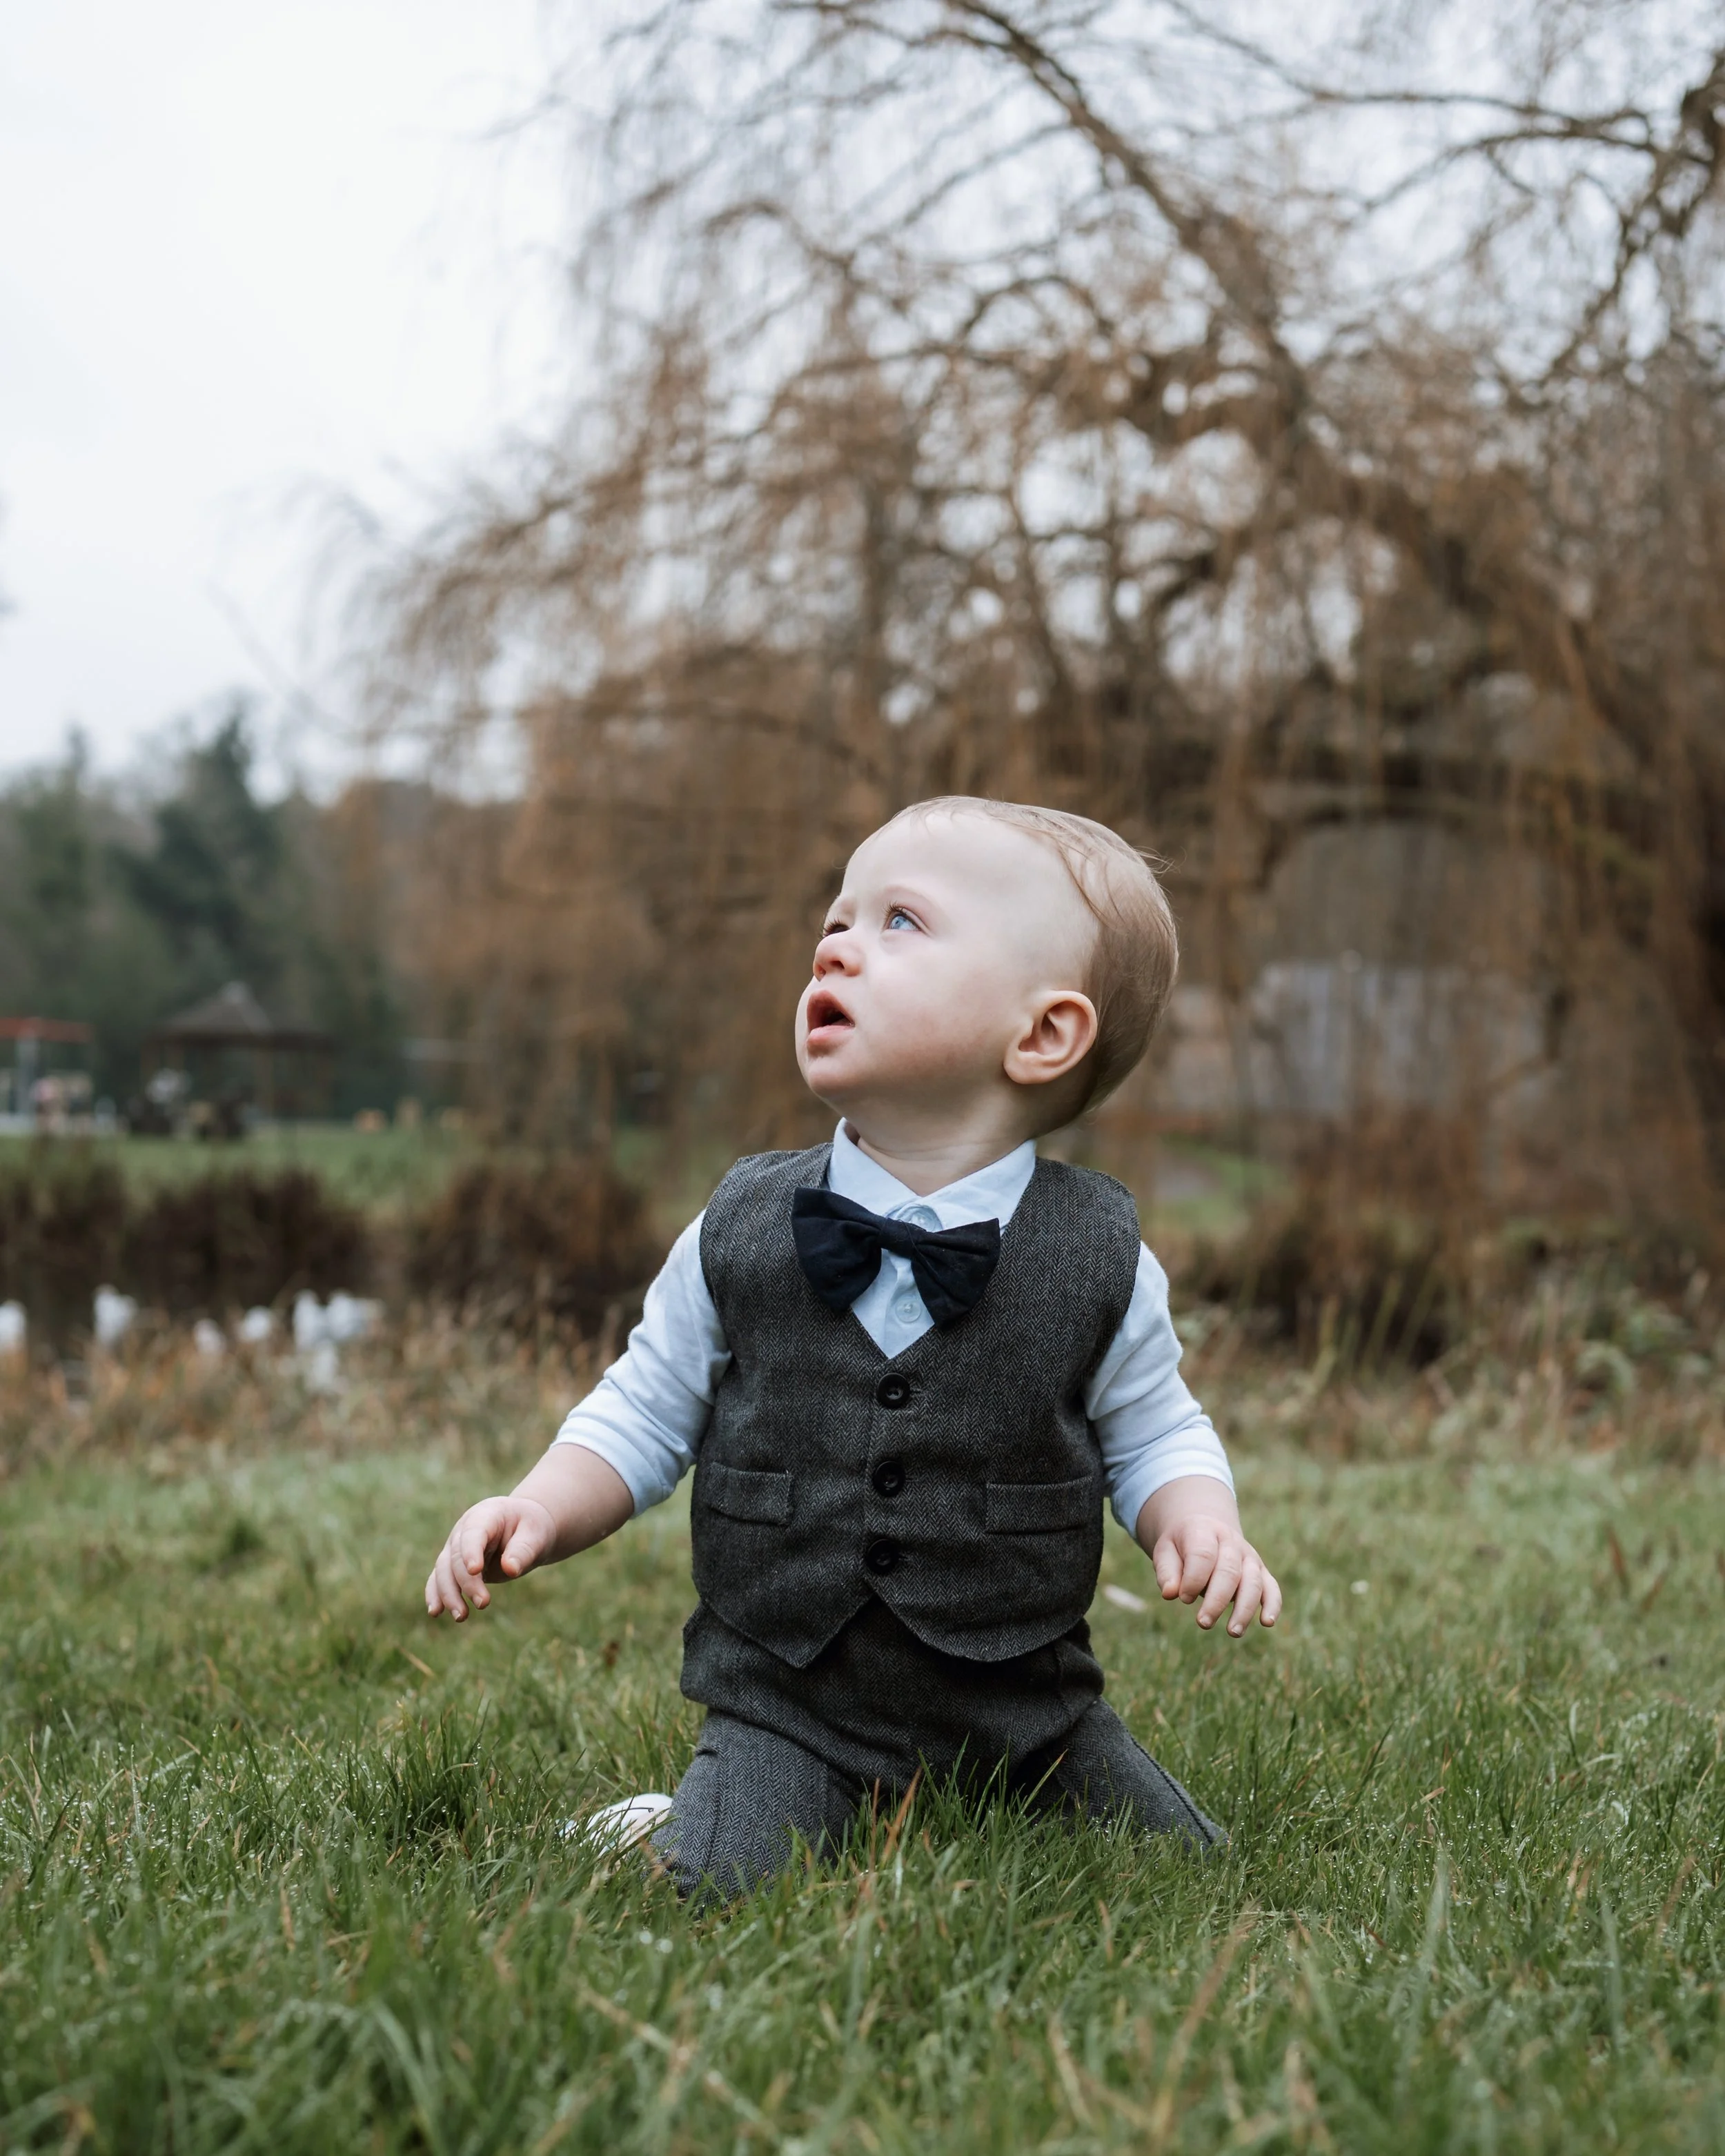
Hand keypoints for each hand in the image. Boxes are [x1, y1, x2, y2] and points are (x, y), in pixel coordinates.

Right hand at [425, 1496, 556, 1620]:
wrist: (525, 1529)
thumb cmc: (531, 1529)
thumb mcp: (536, 1534)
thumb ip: (523, 1550)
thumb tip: (510, 1569)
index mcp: (486, 1515)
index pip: (473, 1533)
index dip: (471, 1551)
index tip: (475, 1571)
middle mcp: (464, 1530)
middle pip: (456, 1557)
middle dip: (467, 1582)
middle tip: (484, 1603)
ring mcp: (455, 1547)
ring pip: (443, 1570)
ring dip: (448, 1594)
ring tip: (461, 1617)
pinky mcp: (454, 1565)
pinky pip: (439, 1579)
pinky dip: (436, 1594)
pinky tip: (436, 1612)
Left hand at [1135, 1476, 1280, 1636]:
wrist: (1204, 1526)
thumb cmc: (1181, 1545)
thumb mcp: (1166, 1550)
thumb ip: (1167, 1571)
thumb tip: (1170, 1594)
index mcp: (1204, 1532)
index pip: (1203, 1555)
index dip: (1194, 1579)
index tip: (1183, 1598)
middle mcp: (1231, 1542)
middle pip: (1229, 1571)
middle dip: (1217, 1600)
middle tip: (1203, 1623)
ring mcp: (1249, 1557)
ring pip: (1253, 1582)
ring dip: (1244, 1609)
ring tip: (1232, 1632)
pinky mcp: (1261, 1572)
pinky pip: (1271, 1587)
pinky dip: (1272, 1605)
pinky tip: (1266, 1622)